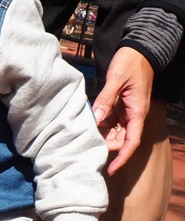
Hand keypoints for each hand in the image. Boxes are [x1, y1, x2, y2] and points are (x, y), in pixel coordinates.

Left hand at [90, 47, 153, 174]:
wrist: (137, 50)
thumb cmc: (130, 63)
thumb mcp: (116, 80)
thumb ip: (106, 99)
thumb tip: (96, 118)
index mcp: (137, 112)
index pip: (131, 142)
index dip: (122, 157)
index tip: (111, 170)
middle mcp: (133, 115)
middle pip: (121, 139)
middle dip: (107, 147)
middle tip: (86, 149)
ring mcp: (126, 110)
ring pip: (114, 131)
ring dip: (101, 136)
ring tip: (83, 139)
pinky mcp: (119, 105)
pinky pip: (110, 120)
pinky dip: (99, 125)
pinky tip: (86, 125)